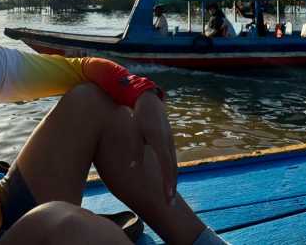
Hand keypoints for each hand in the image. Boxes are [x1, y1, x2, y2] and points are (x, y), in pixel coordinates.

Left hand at [133, 90, 176, 204]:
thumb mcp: (134, 131)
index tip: (168, 196)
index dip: (167, 181)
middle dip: (172, 187)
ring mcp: (170, 141)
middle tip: (170, 205)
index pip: (166, 164)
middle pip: (173, 168)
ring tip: (169, 198)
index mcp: (159, 140)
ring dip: (172, 181)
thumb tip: (132, 168)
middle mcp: (168, 142)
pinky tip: (168, 181)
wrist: (149, 99)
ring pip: (173, 164)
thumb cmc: (139, 115)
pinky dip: (170, 172)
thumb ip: (135, 150)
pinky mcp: (168, 141)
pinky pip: (171, 159)